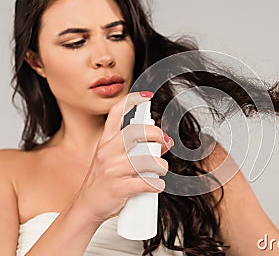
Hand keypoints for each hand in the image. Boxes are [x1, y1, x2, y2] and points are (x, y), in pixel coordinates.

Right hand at [74, 92, 173, 221]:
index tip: (147, 96)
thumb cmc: (105, 179)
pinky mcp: (119, 188)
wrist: (88, 205)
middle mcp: (107, 152)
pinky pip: (146, 182)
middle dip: (157, 135)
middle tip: (165, 142)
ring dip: (161, 165)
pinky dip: (157, 184)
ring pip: (146, 160)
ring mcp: (112, 170)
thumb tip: (163, 142)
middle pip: (136, 132)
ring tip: (161, 169)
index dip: (132, 100)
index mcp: (106, 141)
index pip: (116, 113)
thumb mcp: (112, 158)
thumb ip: (134, 147)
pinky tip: (157, 185)